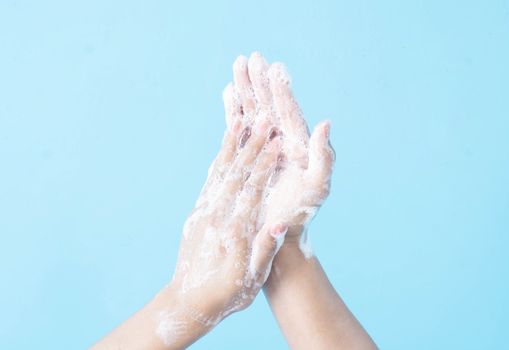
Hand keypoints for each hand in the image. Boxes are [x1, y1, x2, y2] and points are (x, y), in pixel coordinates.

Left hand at [167, 92, 286, 331]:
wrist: (188, 303)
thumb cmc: (227, 295)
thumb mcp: (251, 281)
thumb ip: (264, 251)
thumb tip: (277, 225)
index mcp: (234, 232)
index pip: (252, 190)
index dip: (265, 164)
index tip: (276, 142)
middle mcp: (216, 217)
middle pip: (236, 174)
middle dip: (251, 145)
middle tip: (263, 119)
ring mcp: (203, 213)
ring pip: (220, 172)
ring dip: (232, 146)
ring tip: (241, 121)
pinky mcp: (197, 214)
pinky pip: (209, 181)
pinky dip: (218, 161)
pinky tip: (225, 148)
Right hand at [224, 53, 334, 248]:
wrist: (280, 230)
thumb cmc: (302, 211)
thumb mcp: (318, 186)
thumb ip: (324, 156)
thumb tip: (325, 123)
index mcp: (298, 145)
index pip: (289, 113)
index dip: (281, 91)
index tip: (275, 68)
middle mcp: (281, 141)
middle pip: (268, 106)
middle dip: (259, 82)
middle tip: (251, 58)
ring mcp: (263, 146)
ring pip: (253, 112)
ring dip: (245, 90)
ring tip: (237, 66)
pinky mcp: (248, 155)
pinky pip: (239, 128)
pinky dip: (233, 111)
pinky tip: (228, 94)